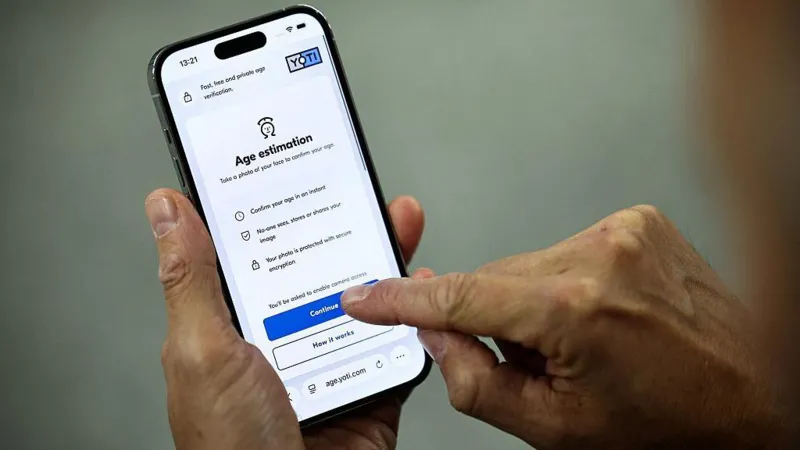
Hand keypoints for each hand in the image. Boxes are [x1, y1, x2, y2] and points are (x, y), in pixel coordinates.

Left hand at [145, 189, 425, 449]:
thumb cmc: (232, 449)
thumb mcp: (203, 353)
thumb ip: (193, 281)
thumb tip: (166, 211)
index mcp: (231, 325)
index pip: (250, 250)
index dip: (268, 207)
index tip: (286, 167)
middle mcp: (278, 338)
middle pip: (314, 265)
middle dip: (340, 222)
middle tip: (356, 186)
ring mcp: (323, 360)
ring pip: (358, 296)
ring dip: (381, 258)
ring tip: (396, 220)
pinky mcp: (365, 383)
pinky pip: (394, 342)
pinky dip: (412, 316)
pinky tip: (418, 286)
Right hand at [342, 205, 790, 448]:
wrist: (754, 398)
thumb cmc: (668, 426)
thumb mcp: (554, 428)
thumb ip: (474, 381)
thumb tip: (436, 334)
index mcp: (574, 310)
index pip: (460, 297)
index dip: (403, 300)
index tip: (367, 296)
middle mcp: (598, 254)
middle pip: (494, 279)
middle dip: (496, 320)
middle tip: (537, 362)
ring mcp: (623, 231)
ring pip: (528, 263)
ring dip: (533, 302)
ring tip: (581, 342)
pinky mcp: (639, 221)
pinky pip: (567, 249)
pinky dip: (564, 283)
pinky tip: (600, 315)